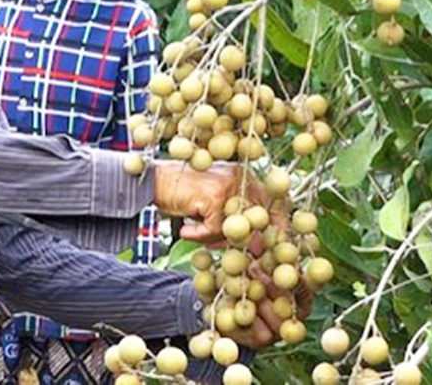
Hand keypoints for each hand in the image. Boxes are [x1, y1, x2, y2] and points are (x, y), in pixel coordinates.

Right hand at [152, 161, 268, 241]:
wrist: (154, 182)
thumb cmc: (183, 195)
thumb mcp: (214, 206)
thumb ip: (235, 219)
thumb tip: (258, 249)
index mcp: (245, 177)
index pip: (272, 203)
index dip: (276, 227)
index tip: (271, 249)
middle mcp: (240, 177)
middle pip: (256, 219)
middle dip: (248, 242)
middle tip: (235, 254)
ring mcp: (228, 186)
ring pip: (234, 228)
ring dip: (214, 238)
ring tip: (197, 232)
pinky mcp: (214, 197)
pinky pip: (214, 230)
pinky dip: (199, 235)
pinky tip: (186, 229)